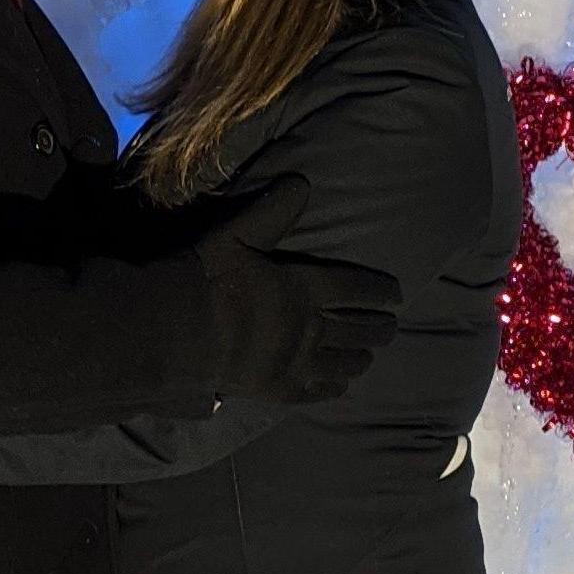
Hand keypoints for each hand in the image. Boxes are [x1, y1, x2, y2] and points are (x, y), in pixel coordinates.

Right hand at [193, 198, 400, 405]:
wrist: (177, 331)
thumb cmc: (206, 278)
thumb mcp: (238, 234)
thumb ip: (273, 211)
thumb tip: (302, 182)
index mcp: (303, 288)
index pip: (354, 288)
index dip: (379, 291)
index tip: (397, 295)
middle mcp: (308, 328)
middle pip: (356, 329)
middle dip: (379, 328)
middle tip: (391, 328)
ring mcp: (295, 362)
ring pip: (341, 363)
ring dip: (361, 358)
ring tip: (370, 357)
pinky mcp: (276, 389)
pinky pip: (315, 391)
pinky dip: (332, 388)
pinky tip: (340, 386)